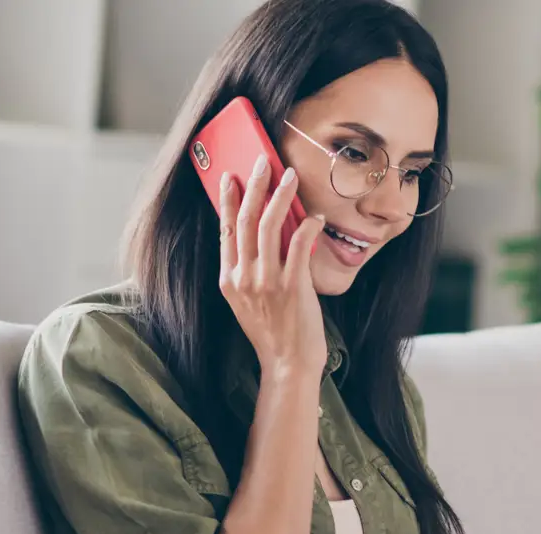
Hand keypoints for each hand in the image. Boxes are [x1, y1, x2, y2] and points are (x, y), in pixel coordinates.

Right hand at [217, 155, 327, 377]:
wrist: (287, 365)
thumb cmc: (273, 332)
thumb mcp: (247, 301)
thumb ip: (248, 270)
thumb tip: (261, 234)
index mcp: (229, 279)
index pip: (225, 230)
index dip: (226, 199)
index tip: (229, 176)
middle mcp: (243, 277)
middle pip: (244, 219)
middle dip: (254, 185)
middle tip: (262, 162)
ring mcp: (266, 282)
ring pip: (268, 225)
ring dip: (280, 195)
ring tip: (289, 176)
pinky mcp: (292, 287)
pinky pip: (299, 245)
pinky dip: (307, 226)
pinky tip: (315, 218)